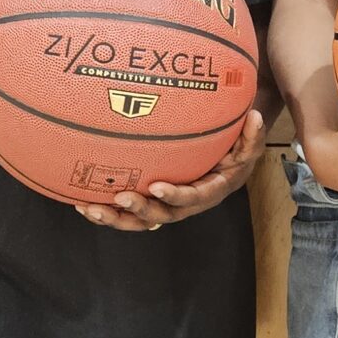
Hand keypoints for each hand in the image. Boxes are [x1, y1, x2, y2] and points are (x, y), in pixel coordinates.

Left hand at [76, 109, 266, 231]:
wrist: (226, 157)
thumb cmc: (236, 147)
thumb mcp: (248, 143)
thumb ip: (252, 135)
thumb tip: (257, 117)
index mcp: (210, 191)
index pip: (194, 197)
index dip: (176, 195)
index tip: (157, 186)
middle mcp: (187, 204)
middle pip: (163, 216)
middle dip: (140, 210)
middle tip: (120, 197)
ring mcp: (166, 205)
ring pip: (140, 220)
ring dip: (115, 218)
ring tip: (89, 209)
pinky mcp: (151, 202)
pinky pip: (128, 212)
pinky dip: (107, 210)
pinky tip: (81, 203)